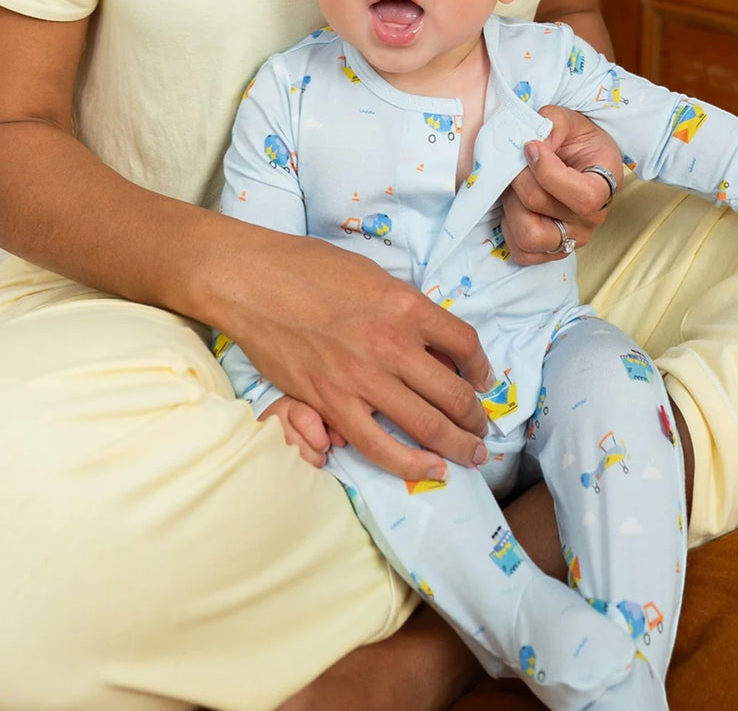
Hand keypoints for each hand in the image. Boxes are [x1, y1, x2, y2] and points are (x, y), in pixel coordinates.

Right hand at [221, 233, 495, 481]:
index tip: (484, 379)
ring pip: (426, 425)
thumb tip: (434, 344)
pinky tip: (430, 470)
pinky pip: (379, 445)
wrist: (253, 281)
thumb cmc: (311, 268)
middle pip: (454, 393)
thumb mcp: (374, 276)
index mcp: (407, 306)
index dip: (483, 367)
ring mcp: (362, 378)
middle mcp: (392, 345)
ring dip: (457, 445)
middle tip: (483, 428)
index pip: (465, 344)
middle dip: (476, 417)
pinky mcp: (331, 403)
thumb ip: (406, 310)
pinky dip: (411, 464)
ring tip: (472, 454)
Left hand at [500, 106, 622, 265]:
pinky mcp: (551, 251)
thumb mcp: (570, 121)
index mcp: (605, 186)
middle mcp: (592, 219)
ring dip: (511, 206)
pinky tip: (516, 207)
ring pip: (529, 236)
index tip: (532, 147)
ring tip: (514, 187)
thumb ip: (553, 122)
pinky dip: (510, 229)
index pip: (582, 197)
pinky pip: (521, 252)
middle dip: (519, 180)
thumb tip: (535, 140)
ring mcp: (572, 239)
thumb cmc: (576, 142)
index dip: (548, 172)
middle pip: (542, 208)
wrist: (577, 160)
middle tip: (516, 162)